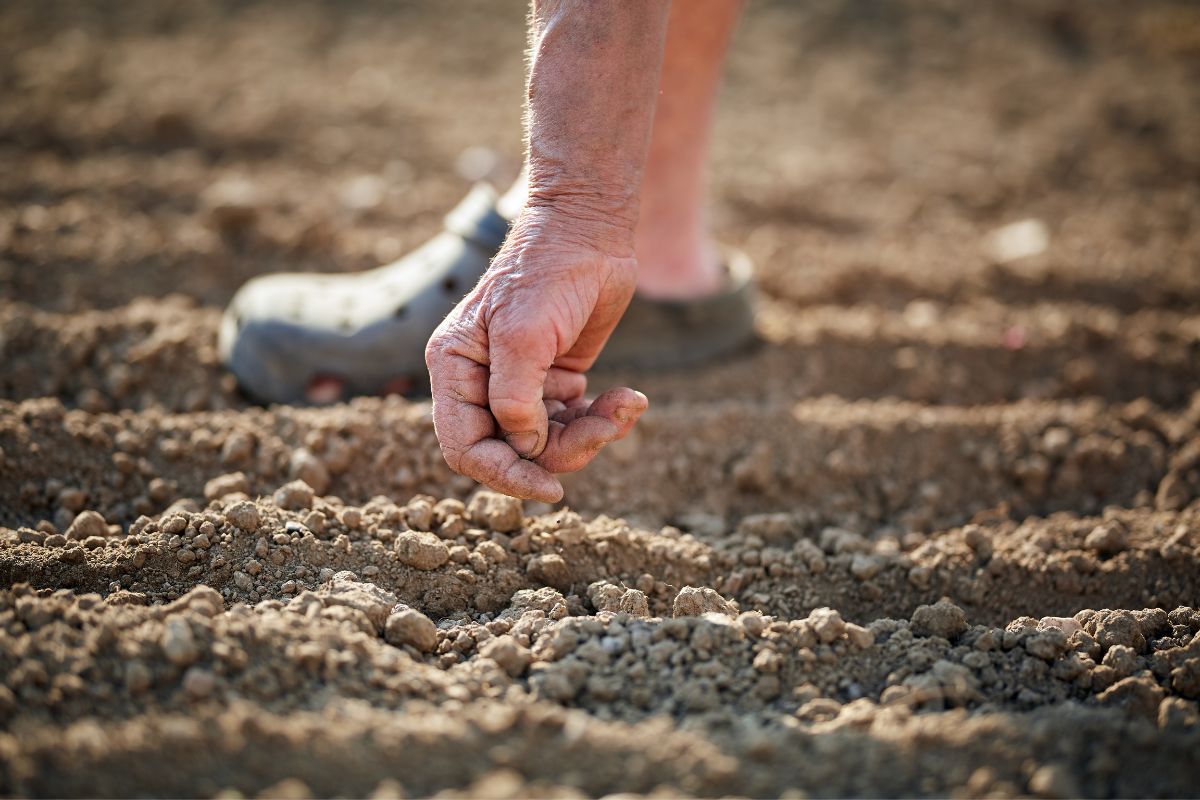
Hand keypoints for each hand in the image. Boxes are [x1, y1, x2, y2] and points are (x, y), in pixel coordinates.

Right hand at [425, 209, 647, 502]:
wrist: (591, 229)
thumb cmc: (548, 272)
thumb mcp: (524, 336)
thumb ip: (514, 399)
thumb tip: (524, 449)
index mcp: (455, 369)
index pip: (465, 447)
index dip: (504, 475)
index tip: (550, 489)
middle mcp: (481, 381)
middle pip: (512, 451)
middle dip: (560, 452)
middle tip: (604, 430)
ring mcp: (521, 383)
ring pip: (549, 442)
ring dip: (591, 434)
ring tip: (626, 405)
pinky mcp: (557, 380)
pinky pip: (575, 423)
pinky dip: (604, 419)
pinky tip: (630, 398)